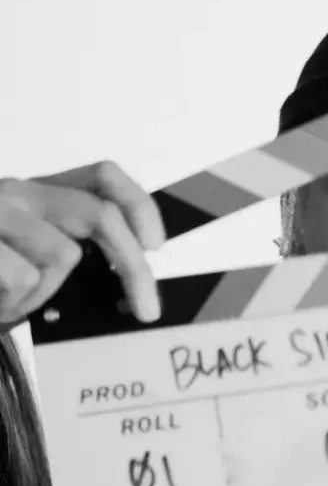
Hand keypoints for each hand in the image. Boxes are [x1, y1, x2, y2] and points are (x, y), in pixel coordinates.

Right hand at [0, 161, 164, 328]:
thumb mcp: (26, 254)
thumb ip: (68, 247)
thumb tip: (135, 277)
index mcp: (37, 193)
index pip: (103, 176)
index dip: (140, 205)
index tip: (155, 245)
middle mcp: (17, 191)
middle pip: (100, 215)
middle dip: (134, 268)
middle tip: (146, 310)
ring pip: (63, 255)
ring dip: (44, 295)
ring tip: (10, 300)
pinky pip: (23, 278)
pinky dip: (14, 304)